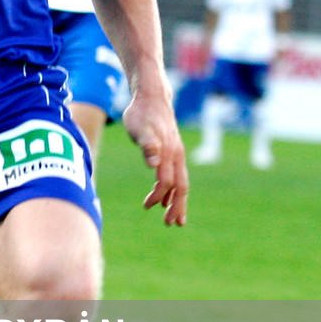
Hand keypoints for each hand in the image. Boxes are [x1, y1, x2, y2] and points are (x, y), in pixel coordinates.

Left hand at [122, 87, 188, 226]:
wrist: (151, 96)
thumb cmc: (141, 113)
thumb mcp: (140, 129)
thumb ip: (147, 145)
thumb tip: (152, 163)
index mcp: (169, 153)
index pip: (167, 181)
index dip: (160, 196)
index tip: (149, 207)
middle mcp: (176, 155)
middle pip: (181, 187)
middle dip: (177, 207)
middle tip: (171, 224)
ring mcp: (176, 153)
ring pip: (180, 182)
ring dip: (175, 201)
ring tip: (171, 217)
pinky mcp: (172, 150)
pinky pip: (176, 175)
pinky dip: (172, 189)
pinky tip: (166, 197)